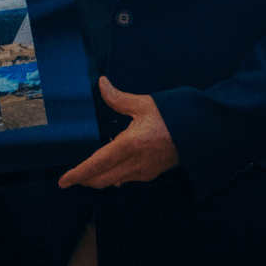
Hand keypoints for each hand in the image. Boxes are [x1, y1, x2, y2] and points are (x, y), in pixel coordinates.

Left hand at [58, 77, 179, 189]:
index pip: (97, 164)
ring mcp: (144, 172)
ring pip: (114, 181)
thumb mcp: (144, 104)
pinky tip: (110, 166)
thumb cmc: (173, 117)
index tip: (64, 181)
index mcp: (130, 145)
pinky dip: (113, 175)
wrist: (201, 133)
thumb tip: (101, 84)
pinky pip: (126, 178)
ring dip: (98, 178)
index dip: (79, 174)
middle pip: (102, 179)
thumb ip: (118, 97)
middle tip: (70, 177)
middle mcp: (135, 164)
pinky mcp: (151, 173)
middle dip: (85, 179)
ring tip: (86, 171)